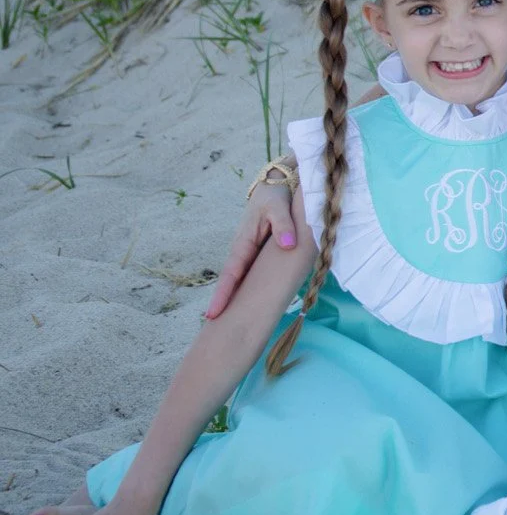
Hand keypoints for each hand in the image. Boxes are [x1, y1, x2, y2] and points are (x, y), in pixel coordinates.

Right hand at [204, 182, 307, 318]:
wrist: (278, 183)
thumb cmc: (276, 195)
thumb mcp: (279, 206)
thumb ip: (283, 224)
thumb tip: (286, 245)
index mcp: (244, 242)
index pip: (232, 273)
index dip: (223, 294)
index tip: (213, 315)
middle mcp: (244, 251)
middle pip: (233, 283)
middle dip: (223, 305)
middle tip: (214, 330)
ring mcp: (252, 254)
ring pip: (243, 281)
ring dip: (235, 301)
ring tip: (229, 325)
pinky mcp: (262, 253)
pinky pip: (255, 274)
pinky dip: (249, 290)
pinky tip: (252, 306)